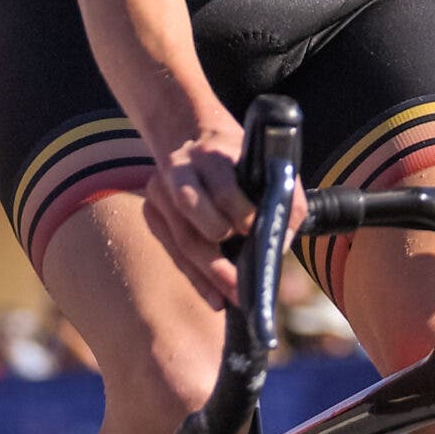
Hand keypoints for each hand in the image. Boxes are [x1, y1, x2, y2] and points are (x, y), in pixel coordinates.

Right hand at [141, 113, 306, 306]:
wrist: (191, 134)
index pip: (224, 189)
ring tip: (232, 299)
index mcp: (212, 155)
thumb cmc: (238, 158)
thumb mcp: (264, 161)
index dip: (242, 215)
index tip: (257, 235)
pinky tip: (214, 296)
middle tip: (244, 288)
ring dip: (208, 275)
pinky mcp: (151, 210)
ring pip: (182, 241)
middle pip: (194, 219)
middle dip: (220, 259)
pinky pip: (173, 251)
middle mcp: (180, 170)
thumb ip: (282, 196)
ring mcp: (159, 190)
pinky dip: (195, 276)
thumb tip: (279, 243)